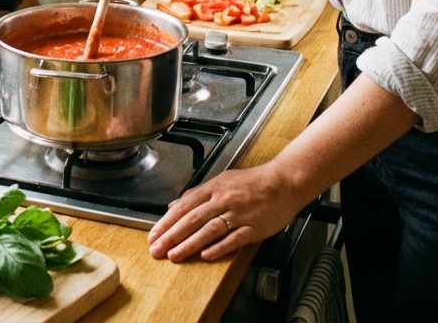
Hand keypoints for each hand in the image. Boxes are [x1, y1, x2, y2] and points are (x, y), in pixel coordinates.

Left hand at [147, 163, 305, 262]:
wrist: (285, 182)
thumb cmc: (253, 182)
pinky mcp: (254, 228)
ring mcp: (239, 214)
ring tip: (174, 255)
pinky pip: (234, 239)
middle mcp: (224, 200)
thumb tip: (174, 206)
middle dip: (171, 236)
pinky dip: (219, 247)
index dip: (166, 222)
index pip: (184, 206)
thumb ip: (197, 194)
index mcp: (214, 188)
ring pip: (209, 230)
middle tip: (156, 250)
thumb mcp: (222, 181)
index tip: (153, 235)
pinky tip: (206, 256)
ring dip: (189, 244)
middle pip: (192, 219)